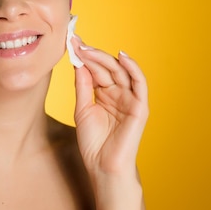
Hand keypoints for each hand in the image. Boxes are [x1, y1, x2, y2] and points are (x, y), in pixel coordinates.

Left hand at [71, 36, 148, 177]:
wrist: (102, 167)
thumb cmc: (93, 143)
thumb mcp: (82, 109)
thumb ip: (83, 86)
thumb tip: (79, 62)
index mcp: (104, 93)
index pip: (95, 69)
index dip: (84, 56)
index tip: (70, 42)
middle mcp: (118, 93)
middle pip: (106, 67)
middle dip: (91, 53)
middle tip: (76, 43)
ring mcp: (129, 98)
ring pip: (120, 71)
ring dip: (104, 58)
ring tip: (87, 49)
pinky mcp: (140, 106)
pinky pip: (139, 83)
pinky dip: (133, 68)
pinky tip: (122, 56)